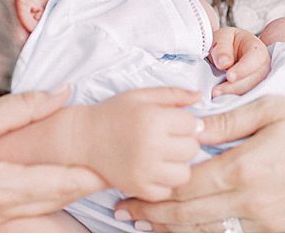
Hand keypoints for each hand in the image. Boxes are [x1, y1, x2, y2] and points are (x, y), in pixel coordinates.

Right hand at [0, 87, 105, 227]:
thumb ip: (25, 106)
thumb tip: (64, 92)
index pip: (59, 184)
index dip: (90, 174)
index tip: (115, 163)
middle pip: (55, 201)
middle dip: (85, 185)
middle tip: (114, 168)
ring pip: (41, 209)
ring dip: (67, 192)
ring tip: (91, 173)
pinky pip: (23, 211)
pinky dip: (44, 197)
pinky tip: (54, 181)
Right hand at [81, 87, 202, 201]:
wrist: (84, 137)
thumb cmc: (114, 113)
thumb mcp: (141, 95)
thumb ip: (172, 94)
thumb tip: (200, 95)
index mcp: (154, 119)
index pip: (193, 124)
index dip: (185, 122)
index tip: (172, 122)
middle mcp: (151, 146)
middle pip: (192, 149)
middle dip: (184, 142)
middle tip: (168, 138)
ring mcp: (145, 170)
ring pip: (184, 174)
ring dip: (178, 165)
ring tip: (164, 156)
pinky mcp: (138, 188)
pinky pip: (167, 191)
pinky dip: (164, 182)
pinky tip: (154, 170)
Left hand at [114, 96, 284, 230]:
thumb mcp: (271, 108)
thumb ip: (226, 120)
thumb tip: (188, 125)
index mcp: (247, 168)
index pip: (187, 186)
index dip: (153, 193)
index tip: (128, 192)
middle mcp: (254, 201)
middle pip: (191, 216)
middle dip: (154, 216)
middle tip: (126, 212)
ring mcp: (268, 221)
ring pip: (211, 231)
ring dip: (176, 229)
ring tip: (148, 224)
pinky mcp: (282, 230)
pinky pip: (237, 235)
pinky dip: (209, 232)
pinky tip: (191, 227)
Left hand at [209, 27, 270, 96]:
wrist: (223, 52)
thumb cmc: (225, 43)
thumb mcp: (220, 38)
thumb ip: (221, 48)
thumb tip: (224, 63)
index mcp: (256, 48)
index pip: (256, 58)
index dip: (243, 69)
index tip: (229, 76)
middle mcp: (262, 65)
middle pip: (256, 78)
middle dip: (236, 86)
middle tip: (217, 91)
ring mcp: (259, 79)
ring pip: (253, 90)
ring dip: (234, 95)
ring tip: (216, 95)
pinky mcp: (252, 90)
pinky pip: (247, 97)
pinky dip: (235, 100)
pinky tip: (222, 100)